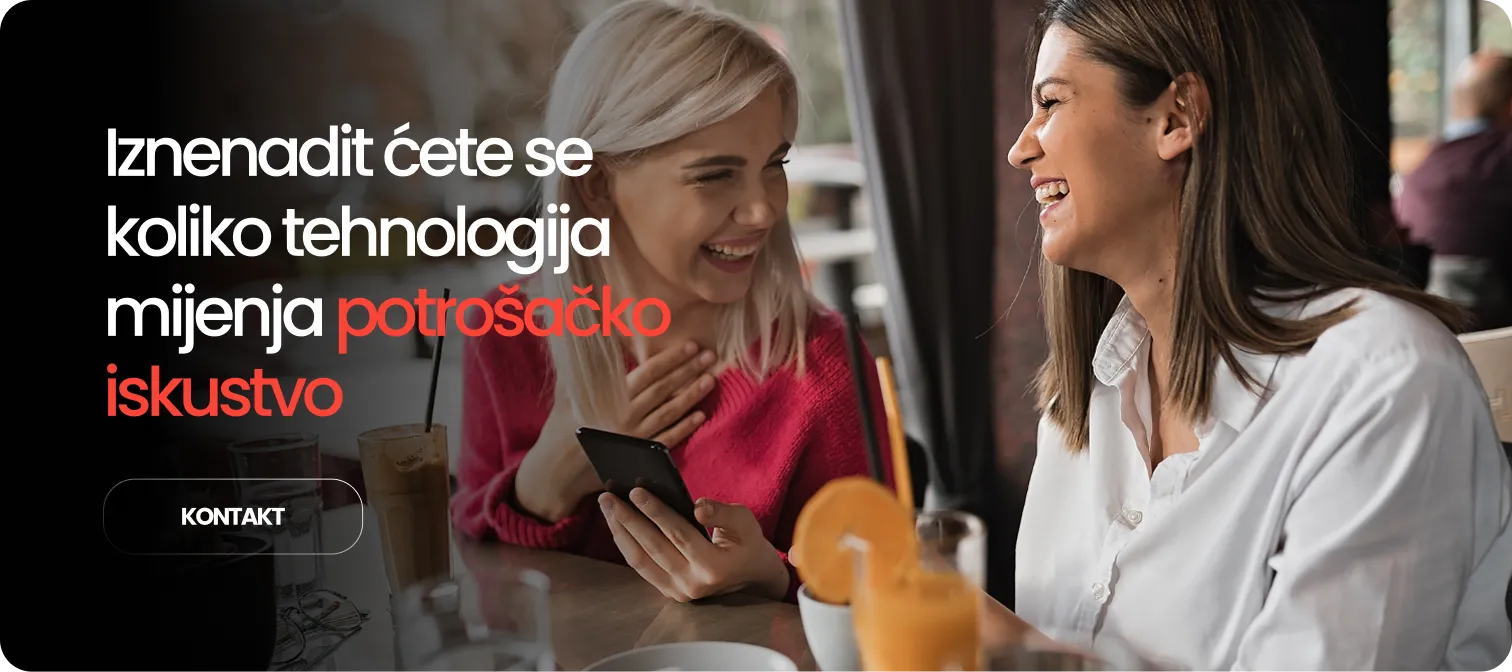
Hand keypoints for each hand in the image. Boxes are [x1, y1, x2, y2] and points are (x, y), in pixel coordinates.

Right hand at [515, 341, 716, 520]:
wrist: (557, 471)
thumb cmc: (560, 429)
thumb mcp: (566, 396)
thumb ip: (582, 371)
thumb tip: (585, 340)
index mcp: (608, 398)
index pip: (647, 373)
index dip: (670, 359)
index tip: (690, 346)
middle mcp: (625, 417)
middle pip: (663, 390)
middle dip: (688, 371)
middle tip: (710, 356)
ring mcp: (635, 438)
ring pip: (670, 413)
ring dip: (692, 396)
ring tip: (711, 380)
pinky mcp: (640, 457)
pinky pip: (667, 440)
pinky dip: (685, 428)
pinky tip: (701, 416)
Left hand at [600, 488, 789, 601]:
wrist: (751, 576)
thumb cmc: (747, 542)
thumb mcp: (746, 522)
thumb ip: (722, 513)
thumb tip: (697, 506)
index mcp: (715, 567)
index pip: (679, 535)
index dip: (656, 512)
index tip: (635, 491)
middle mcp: (694, 585)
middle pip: (653, 547)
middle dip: (628, 519)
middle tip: (608, 495)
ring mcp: (679, 592)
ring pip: (640, 559)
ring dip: (620, 531)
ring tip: (606, 505)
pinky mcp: (669, 592)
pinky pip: (641, 566)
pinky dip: (626, 543)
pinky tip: (615, 522)